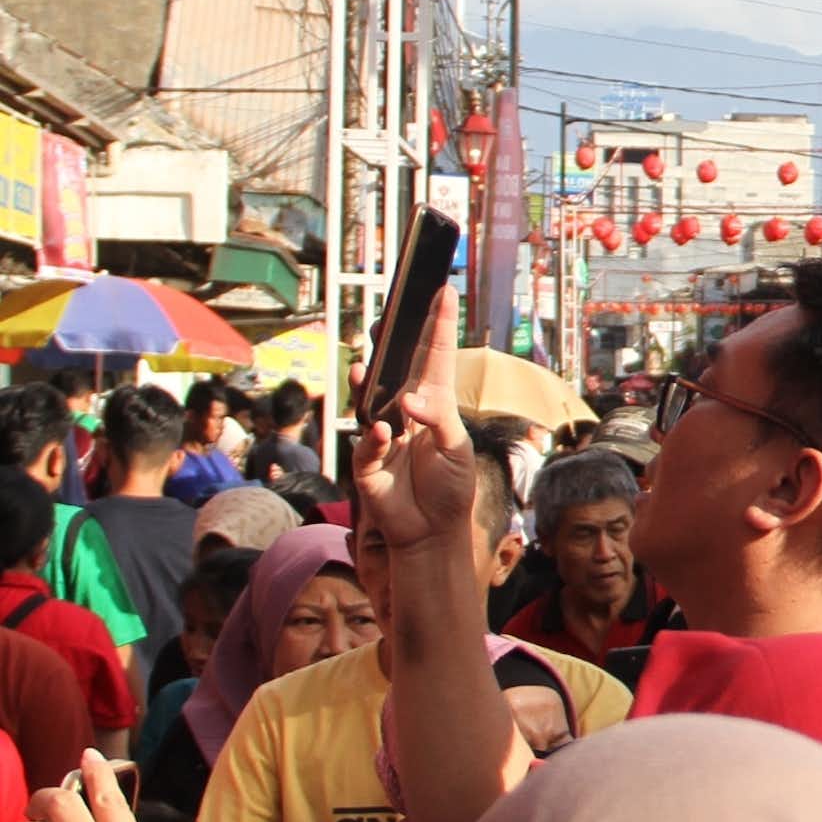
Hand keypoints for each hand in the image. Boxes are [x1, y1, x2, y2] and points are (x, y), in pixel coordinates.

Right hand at [352, 285, 477, 552]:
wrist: (433, 530)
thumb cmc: (450, 484)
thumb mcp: (455, 448)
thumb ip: (436, 420)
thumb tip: (409, 401)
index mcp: (435, 403)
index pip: (436, 357)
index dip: (439, 325)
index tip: (444, 291)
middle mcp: (406, 412)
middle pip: (395, 371)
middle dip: (390, 344)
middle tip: (386, 318)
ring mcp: (384, 434)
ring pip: (370, 400)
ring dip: (367, 383)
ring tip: (365, 365)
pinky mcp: (368, 461)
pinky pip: (367, 443)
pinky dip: (374, 438)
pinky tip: (382, 432)